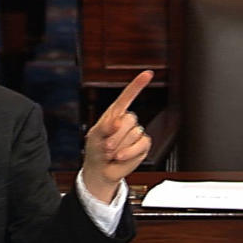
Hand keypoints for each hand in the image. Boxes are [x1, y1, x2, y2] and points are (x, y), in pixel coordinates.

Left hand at [81, 70, 152, 202]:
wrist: (100, 169)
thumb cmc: (95, 150)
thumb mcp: (94, 136)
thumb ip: (104, 127)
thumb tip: (117, 121)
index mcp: (115, 114)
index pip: (127, 97)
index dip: (137, 85)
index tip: (148, 73)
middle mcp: (128, 121)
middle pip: (128, 119)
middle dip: (114, 135)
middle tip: (105, 146)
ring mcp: (137, 132)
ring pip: (133, 133)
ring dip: (118, 146)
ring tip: (111, 152)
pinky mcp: (143, 145)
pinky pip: (141, 144)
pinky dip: (129, 152)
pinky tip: (120, 156)